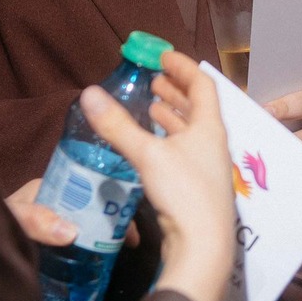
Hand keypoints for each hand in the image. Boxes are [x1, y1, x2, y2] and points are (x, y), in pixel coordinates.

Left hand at [10, 179, 139, 249]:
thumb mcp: (12, 217)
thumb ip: (33, 220)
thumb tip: (71, 231)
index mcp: (51, 186)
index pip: (90, 182)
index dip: (113, 193)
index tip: (132, 211)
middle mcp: (56, 203)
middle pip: (94, 206)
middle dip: (114, 218)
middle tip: (133, 240)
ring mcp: (55, 225)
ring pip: (89, 226)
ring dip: (106, 236)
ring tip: (126, 252)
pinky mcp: (53, 246)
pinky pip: (79, 246)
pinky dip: (94, 252)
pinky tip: (105, 264)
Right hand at [78, 53, 237, 300]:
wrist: (203, 245)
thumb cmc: (183, 193)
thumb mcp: (147, 155)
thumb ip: (117, 126)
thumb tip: (88, 94)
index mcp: (209, 127)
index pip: (202, 85)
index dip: (183, 66)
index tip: (161, 55)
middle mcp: (213, 143)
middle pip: (198, 107)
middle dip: (176, 91)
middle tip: (154, 80)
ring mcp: (208, 166)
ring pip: (192, 131)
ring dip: (173, 115)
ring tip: (152, 106)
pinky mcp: (198, 186)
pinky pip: (185, 150)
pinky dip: (170, 139)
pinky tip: (153, 145)